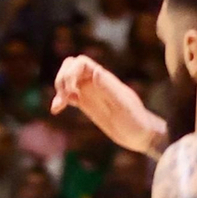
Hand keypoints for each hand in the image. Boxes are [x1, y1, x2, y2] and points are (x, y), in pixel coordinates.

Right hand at [50, 56, 165, 153]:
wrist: (140, 135)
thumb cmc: (135, 121)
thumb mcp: (123, 106)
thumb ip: (109, 89)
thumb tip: (95, 71)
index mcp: (104, 78)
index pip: (80, 62)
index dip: (70, 73)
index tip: (71, 92)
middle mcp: (95, 82)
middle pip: (70, 66)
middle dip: (62, 78)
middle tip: (65, 97)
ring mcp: (90, 92)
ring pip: (67, 80)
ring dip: (59, 89)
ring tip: (60, 105)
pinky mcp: (86, 104)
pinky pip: (68, 96)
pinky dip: (59, 100)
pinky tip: (56, 110)